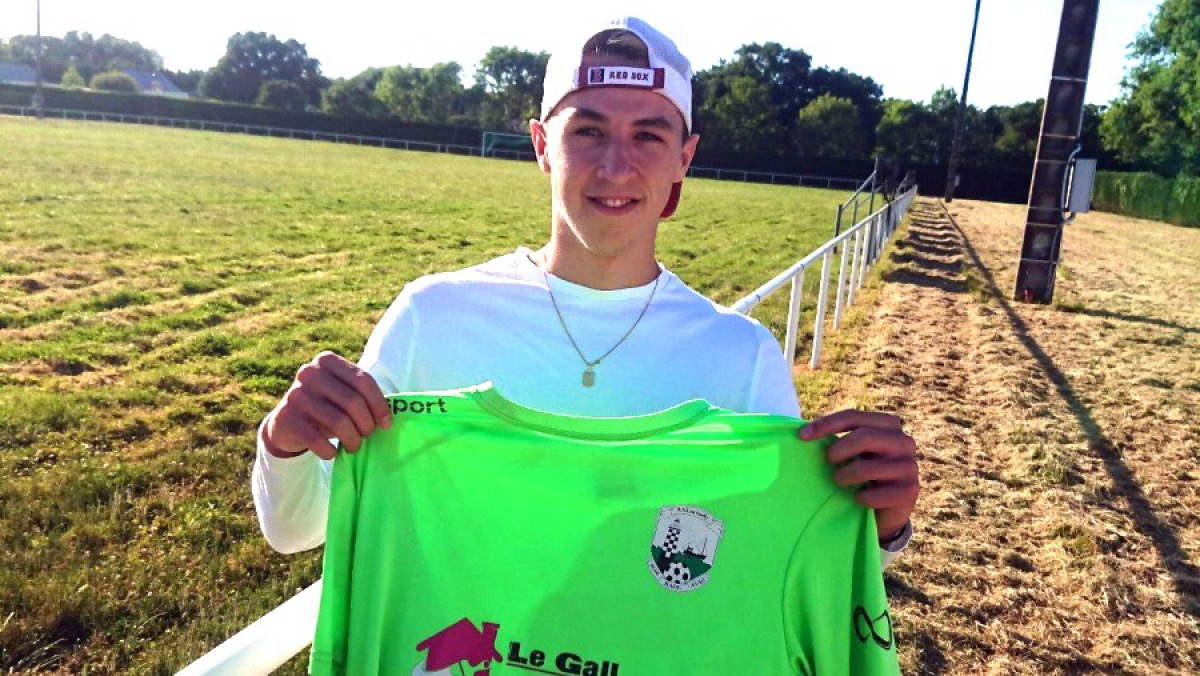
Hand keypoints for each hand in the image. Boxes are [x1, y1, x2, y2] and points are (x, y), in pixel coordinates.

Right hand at [262, 351, 390, 460]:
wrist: (287, 423)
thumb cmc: (326, 407)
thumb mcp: (343, 394)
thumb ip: (364, 396)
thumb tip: (390, 417)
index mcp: (327, 360)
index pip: (363, 380)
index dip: (379, 405)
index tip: (386, 424)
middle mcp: (309, 372)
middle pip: (352, 401)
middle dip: (366, 424)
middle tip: (368, 436)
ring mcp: (295, 394)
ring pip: (338, 422)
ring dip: (352, 439)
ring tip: (354, 446)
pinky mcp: (285, 418)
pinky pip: (317, 439)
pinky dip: (330, 450)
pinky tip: (333, 452)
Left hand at [799, 410, 918, 539]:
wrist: (887, 509)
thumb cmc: (863, 473)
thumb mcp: (853, 451)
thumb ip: (837, 436)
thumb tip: (801, 431)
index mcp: (889, 425)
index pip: (854, 416)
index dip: (826, 424)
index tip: (801, 437)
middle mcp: (904, 442)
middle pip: (864, 437)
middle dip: (838, 450)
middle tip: (828, 462)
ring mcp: (910, 467)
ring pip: (866, 467)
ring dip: (844, 476)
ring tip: (840, 481)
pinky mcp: (910, 492)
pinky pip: (873, 494)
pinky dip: (859, 498)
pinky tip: (858, 499)